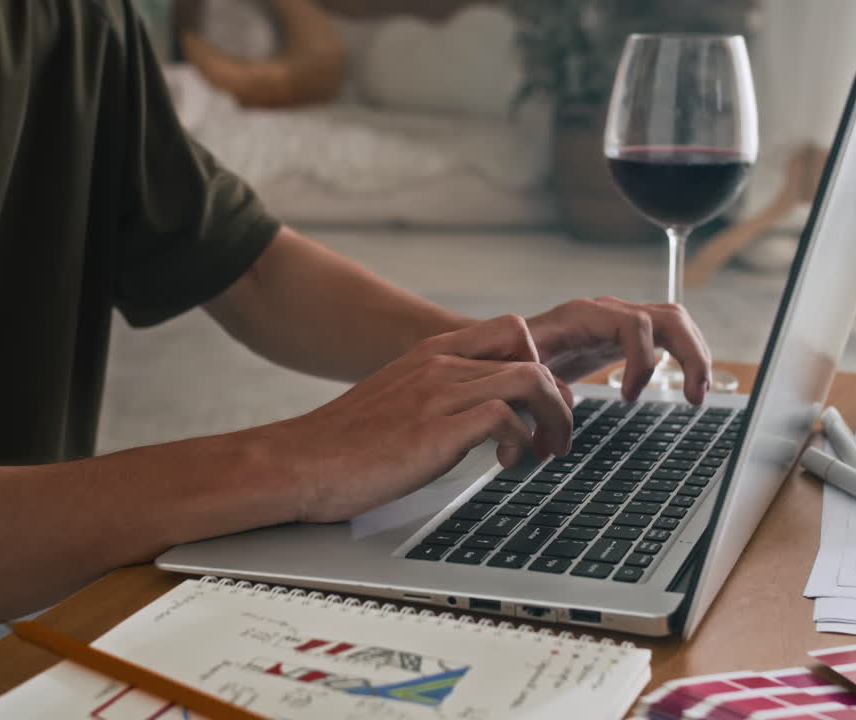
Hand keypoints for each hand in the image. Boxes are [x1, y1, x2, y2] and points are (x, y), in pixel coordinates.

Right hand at [271, 315, 572, 522]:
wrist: (298, 463)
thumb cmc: (345, 445)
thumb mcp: (400, 402)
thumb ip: (440, 397)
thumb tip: (482, 420)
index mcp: (431, 354)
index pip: (510, 330)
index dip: (540, 365)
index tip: (543, 406)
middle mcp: (438, 364)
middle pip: (529, 350)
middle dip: (557, 393)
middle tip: (557, 433)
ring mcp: (437, 393)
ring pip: (528, 378)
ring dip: (552, 417)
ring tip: (546, 451)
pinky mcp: (434, 429)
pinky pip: (504, 416)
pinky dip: (520, 440)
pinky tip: (507, 464)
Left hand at [524, 297, 711, 404]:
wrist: (506, 345)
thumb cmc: (509, 356)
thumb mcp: (517, 369)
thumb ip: (535, 387)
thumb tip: (557, 418)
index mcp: (584, 315)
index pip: (634, 324)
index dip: (641, 361)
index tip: (629, 398)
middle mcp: (608, 311)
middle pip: (668, 317)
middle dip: (689, 355)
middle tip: (694, 396)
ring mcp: (620, 320)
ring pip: (675, 322)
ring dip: (695, 355)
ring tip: (699, 393)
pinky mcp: (626, 335)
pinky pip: (668, 335)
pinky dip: (685, 356)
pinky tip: (690, 385)